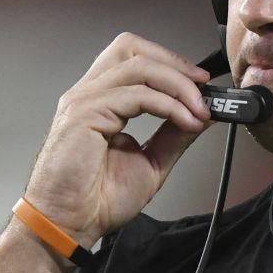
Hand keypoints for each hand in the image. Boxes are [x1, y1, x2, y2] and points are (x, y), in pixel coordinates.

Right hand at [22, 32, 212, 247]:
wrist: (69, 225)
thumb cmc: (96, 199)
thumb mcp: (151, 161)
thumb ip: (174, 134)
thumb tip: (203, 113)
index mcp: (100, 100)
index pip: (134, 57)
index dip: (170, 63)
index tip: (201, 85)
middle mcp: (89, 93)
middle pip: (131, 47)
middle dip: (173, 62)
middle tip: (202, 88)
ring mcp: (83, 101)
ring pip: (138, 67)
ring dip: (177, 86)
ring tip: (199, 111)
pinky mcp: (84, 114)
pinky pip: (135, 95)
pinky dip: (168, 105)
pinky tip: (184, 121)